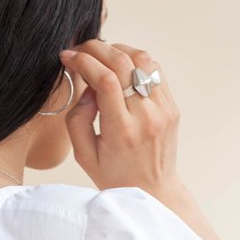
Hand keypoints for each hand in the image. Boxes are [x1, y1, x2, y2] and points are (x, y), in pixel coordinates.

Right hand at [59, 39, 180, 192]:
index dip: (83, 61)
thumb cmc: (115, 177)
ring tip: (100, 57)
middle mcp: (146, 116)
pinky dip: (134, 60)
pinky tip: (120, 67)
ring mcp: (163, 109)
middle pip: (123, 62)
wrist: (153, 191)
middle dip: (96, 49)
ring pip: (142, 59)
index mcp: (122, 130)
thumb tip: (87, 87)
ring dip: (118, 50)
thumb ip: (77, 119)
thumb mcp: (84, 156)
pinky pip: (154, 70)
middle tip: (80, 51)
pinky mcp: (171, 107)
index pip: (105, 79)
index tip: (68, 57)